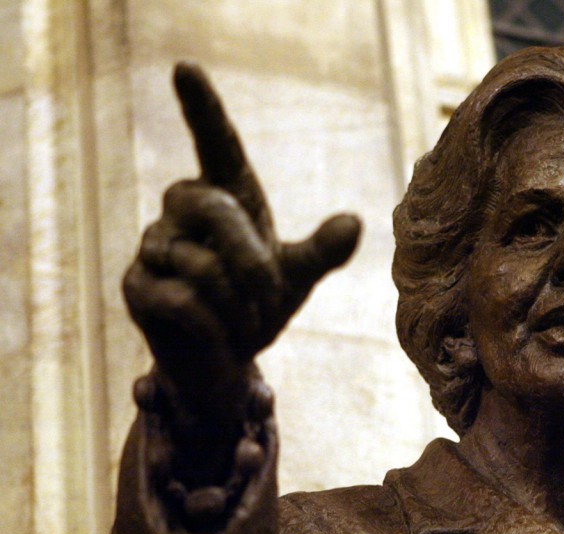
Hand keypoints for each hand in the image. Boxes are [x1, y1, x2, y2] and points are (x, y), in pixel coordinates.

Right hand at [123, 62, 359, 418]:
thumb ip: (322, 251)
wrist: (224, 362)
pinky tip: (218, 335)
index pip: (214, 144)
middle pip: (214, 207)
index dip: (202, 107)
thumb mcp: (296, 277)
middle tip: (270, 297)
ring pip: (204, 265)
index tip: (185, 67)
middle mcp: (180, 212)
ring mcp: (152, 248)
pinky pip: (184, 301)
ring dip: (241, 304)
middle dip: (253, 261)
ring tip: (243, 320)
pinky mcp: (136, 289)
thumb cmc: (256, 306)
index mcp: (224, 197)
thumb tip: (353, 222)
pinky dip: (217, 325)